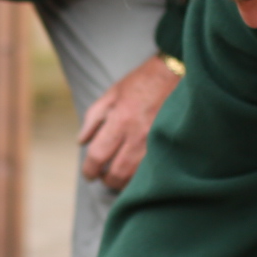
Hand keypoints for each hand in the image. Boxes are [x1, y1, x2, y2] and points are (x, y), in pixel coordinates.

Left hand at [78, 55, 180, 189]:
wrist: (175, 74)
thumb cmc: (141, 83)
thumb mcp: (111, 95)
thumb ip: (93, 119)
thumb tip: (81, 143)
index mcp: (121, 120)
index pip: (98, 155)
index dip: (90, 170)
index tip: (89, 174)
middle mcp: (139, 134)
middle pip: (118, 173)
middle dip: (106, 180)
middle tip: (103, 177)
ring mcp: (156, 142)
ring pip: (137, 177)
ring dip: (125, 182)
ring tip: (119, 177)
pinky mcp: (169, 145)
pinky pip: (153, 172)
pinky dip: (142, 178)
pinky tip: (136, 174)